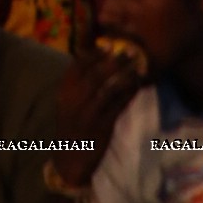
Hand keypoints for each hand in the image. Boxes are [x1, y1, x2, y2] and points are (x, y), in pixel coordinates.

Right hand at [53, 43, 145, 162]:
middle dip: (116, 60)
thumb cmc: (71, 125)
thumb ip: (78, 83)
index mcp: (64, 90)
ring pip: (110, 88)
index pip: (79, 64)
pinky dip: (129, 94)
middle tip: (130, 51)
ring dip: (126, 76)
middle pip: (97, 73)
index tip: (110, 44)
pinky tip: (136, 87)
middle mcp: (74, 99)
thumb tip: (94, 58)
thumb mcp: (67, 102)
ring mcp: (89, 113)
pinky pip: (119, 105)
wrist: (70, 158)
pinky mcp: (103, 126)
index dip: (96, 52)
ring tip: (137, 68)